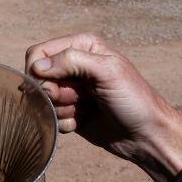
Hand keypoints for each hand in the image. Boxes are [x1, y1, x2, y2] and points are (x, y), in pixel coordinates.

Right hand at [25, 33, 181, 181]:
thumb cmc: (133, 99)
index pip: (39, 54)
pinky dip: (65, 123)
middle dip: (54, 93)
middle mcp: (73, 67)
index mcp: (81, 47)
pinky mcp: (70, 113)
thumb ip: (71, 61)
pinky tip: (84, 121)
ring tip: (87, 109)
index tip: (52, 86)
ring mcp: (71, 91)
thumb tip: (36, 67)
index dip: (39, 72)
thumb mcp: (107, 72)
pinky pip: (51, 119)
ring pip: (43, 101)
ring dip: (62, 109)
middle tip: (80, 98)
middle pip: (38, 80)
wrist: (145, 135)